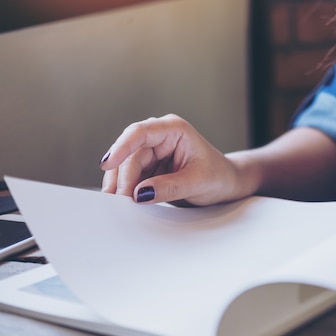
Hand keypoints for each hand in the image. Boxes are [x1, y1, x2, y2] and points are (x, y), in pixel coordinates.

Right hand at [100, 114, 251, 205]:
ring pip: (125, 166)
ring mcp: (153, 151)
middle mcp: (160, 136)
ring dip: (121, 185)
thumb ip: (169, 187)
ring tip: (119, 205)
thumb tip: (140, 193)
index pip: (140, 132)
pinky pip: (131, 177)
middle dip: (122, 178)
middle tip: (120, 201)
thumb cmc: (219, 176)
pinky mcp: (149, 167)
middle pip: (130, 154)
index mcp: (174, 130)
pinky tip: (126, 203)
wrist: (226, 184)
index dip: (121, 147)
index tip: (108, 164)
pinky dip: (127, 190)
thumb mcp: (197, 182)